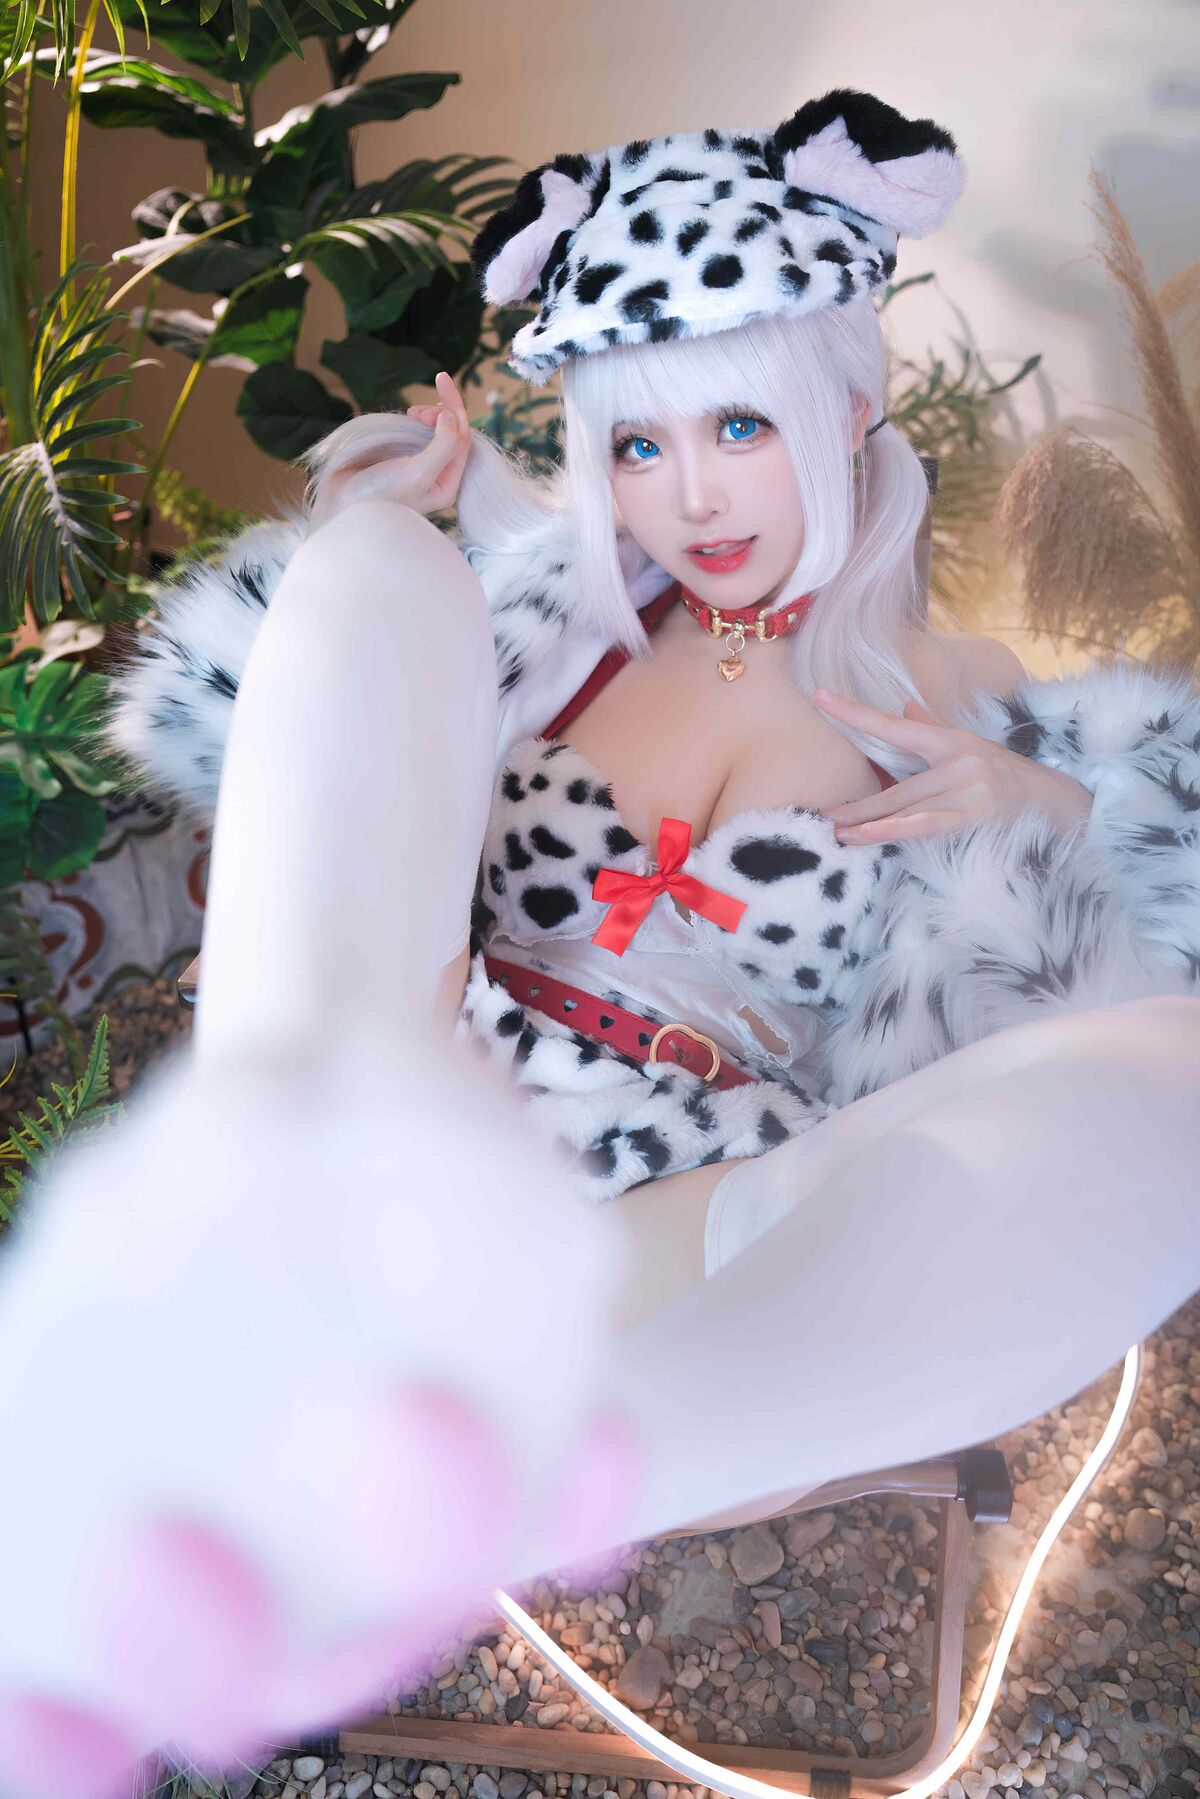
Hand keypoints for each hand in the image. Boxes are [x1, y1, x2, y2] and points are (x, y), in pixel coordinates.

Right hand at [309, 371, 471, 526]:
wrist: (342, 505)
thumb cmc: (381, 495)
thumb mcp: (418, 473)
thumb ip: (442, 446)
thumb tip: (451, 416)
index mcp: (446, 484)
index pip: (463, 441)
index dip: (455, 411)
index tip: (440, 386)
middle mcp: (436, 475)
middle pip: (452, 433)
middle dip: (441, 412)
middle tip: (418, 411)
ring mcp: (418, 464)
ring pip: (435, 430)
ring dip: (428, 414)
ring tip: (412, 413)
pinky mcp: (400, 455)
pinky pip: (416, 431)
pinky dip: (414, 420)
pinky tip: (407, 416)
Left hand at [812, 689, 1094, 843]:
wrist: (1056, 801)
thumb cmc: (1006, 776)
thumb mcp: (970, 748)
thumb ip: (932, 729)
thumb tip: (904, 709)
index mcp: (951, 740)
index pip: (893, 726)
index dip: (855, 712)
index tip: (820, 697)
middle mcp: (957, 761)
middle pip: (896, 786)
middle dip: (858, 802)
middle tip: (825, 813)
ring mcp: (966, 790)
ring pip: (904, 809)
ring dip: (867, 823)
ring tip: (837, 832)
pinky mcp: (974, 817)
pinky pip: (923, 828)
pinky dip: (891, 833)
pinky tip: (865, 836)